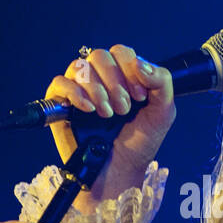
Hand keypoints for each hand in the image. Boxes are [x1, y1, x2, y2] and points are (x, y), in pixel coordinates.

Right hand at [44, 45, 176, 189]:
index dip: (130, 68)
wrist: (120, 170)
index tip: (140, 96)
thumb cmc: (140, 143)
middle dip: (114, 82)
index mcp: (123, 75)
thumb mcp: (163, 111)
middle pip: (99, 55)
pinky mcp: (60, 104)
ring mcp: (79, 90)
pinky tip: (89, 109)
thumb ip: (162, 82)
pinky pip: (60, 83)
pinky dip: (75, 93)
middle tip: (124, 109)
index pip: (121, 52)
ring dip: (97, 89)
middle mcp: (100, 79)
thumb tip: (140, 63)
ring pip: (80, 66)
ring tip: (108, 114)